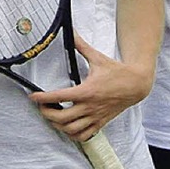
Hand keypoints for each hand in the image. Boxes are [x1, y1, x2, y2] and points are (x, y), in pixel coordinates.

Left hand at [30, 33, 152, 141]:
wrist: (136, 84)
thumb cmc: (117, 72)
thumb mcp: (97, 57)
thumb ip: (82, 46)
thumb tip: (72, 32)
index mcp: (87, 90)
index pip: (59, 97)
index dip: (43, 98)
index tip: (33, 97)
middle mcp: (90, 106)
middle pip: (62, 118)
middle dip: (47, 114)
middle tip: (41, 106)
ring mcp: (95, 117)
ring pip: (71, 130)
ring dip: (58, 125)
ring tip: (52, 116)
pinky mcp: (100, 123)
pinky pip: (83, 136)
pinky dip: (72, 134)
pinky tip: (67, 127)